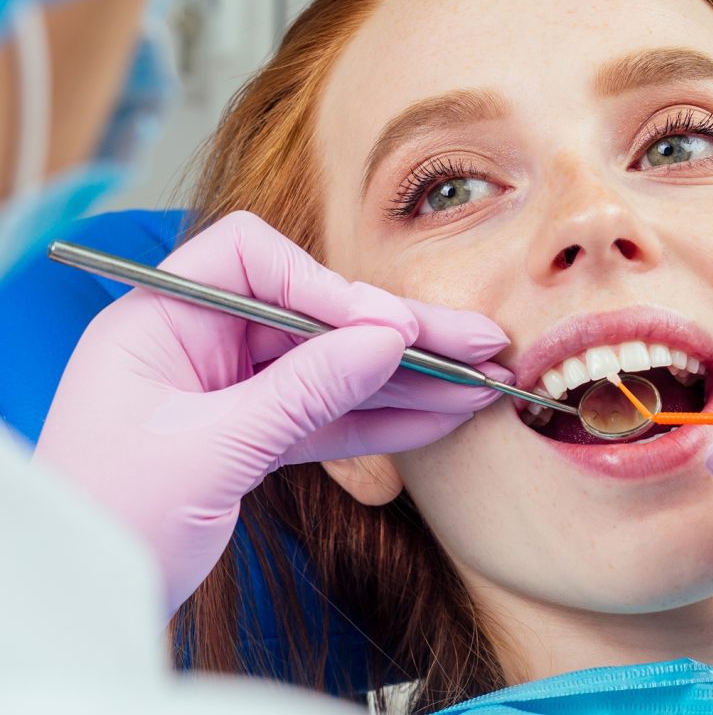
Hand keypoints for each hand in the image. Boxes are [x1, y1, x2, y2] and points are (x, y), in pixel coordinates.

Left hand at [34, 212, 510, 614]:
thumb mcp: (210, 449)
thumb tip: (384, 341)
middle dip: (395, 333)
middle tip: (474, 342)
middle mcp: (201, 342)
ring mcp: (232, 388)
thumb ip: (302, 391)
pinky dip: (379, 421)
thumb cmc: (109, 521)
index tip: (388, 328)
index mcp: (162, 318)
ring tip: (474, 384)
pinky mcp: (255, 433)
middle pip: (313, 317)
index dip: (326, 286)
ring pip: (331, 370)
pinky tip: (435, 417)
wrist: (87, 602)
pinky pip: (326, 417)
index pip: (254, 262)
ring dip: (403, 380)